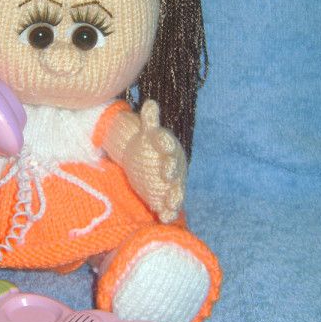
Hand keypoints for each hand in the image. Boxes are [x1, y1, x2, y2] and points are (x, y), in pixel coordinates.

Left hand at [123, 100, 186, 222]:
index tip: (163, 147)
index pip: (168, 144)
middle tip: (165, 173)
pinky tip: (164, 218)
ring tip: (170, 202)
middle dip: (171, 170)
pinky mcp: (166, 197)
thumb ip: (149, 120)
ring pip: (175, 189)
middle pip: (173, 168)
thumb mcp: (145, 132)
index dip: (166, 145)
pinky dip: (168, 212)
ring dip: (174, 196)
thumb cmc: (147, 145)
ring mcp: (171, 183)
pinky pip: (170, 206)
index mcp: (167, 147)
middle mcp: (172, 164)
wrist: (146, 161)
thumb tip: (150, 104)